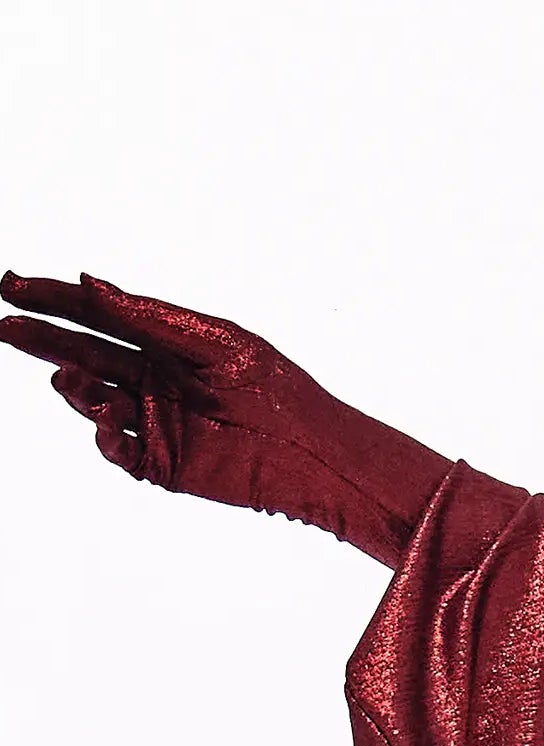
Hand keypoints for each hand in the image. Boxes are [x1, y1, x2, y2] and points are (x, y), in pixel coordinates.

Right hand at [0, 267, 450, 561]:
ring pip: (93, 402)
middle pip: (83, 354)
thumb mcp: (208, 340)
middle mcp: (154, 378)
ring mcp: (155, 421)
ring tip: (70, 380)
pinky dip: (101, 435)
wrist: (311, 453)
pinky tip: (102, 419)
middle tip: (5, 326)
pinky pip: (115, 450)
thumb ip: (147, 315)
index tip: (11, 286)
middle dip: (43, 340)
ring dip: (75, 389)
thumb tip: (89, 281)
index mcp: (165, 341)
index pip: (98, 315)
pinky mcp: (162, 465)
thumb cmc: (274, 387)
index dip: (54, 300)